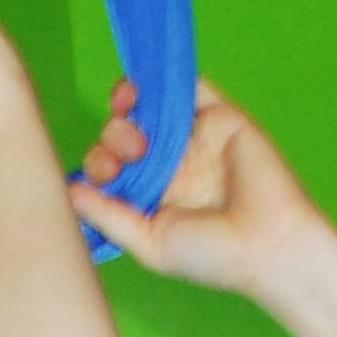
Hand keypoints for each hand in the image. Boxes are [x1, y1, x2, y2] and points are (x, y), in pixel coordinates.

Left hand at [69, 78, 323, 295]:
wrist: (268, 243)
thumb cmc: (211, 257)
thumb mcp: (148, 243)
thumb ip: (108, 216)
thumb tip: (68, 190)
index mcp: (151, 198)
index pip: (112, 169)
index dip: (99, 163)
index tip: (105, 174)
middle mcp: (170, 166)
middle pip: (124, 135)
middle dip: (113, 138)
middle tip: (130, 153)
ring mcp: (195, 140)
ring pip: (149, 108)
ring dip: (128, 106)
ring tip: (130, 119)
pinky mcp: (221, 117)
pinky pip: (189, 86)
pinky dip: (165, 79)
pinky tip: (142, 86)